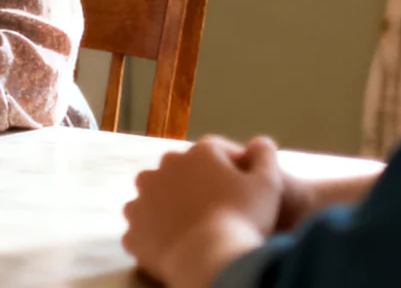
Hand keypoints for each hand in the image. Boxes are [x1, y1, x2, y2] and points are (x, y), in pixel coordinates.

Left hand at [122, 136, 282, 287]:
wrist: (210, 258)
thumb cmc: (243, 218)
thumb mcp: (267, 184)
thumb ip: (265, 157)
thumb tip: (261, 142)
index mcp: (196, 153)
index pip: (215, 152)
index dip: (231, 167)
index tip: (242, 187)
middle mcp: (163, 167)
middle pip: (181, 171)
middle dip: (195, 184)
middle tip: (216, 209)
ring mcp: (143, 198)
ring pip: (156, 196)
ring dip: (168, 206)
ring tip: (191, 226)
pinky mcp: (134, 228)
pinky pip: (144, 228)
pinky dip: (155, 234)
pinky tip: (173, 244)